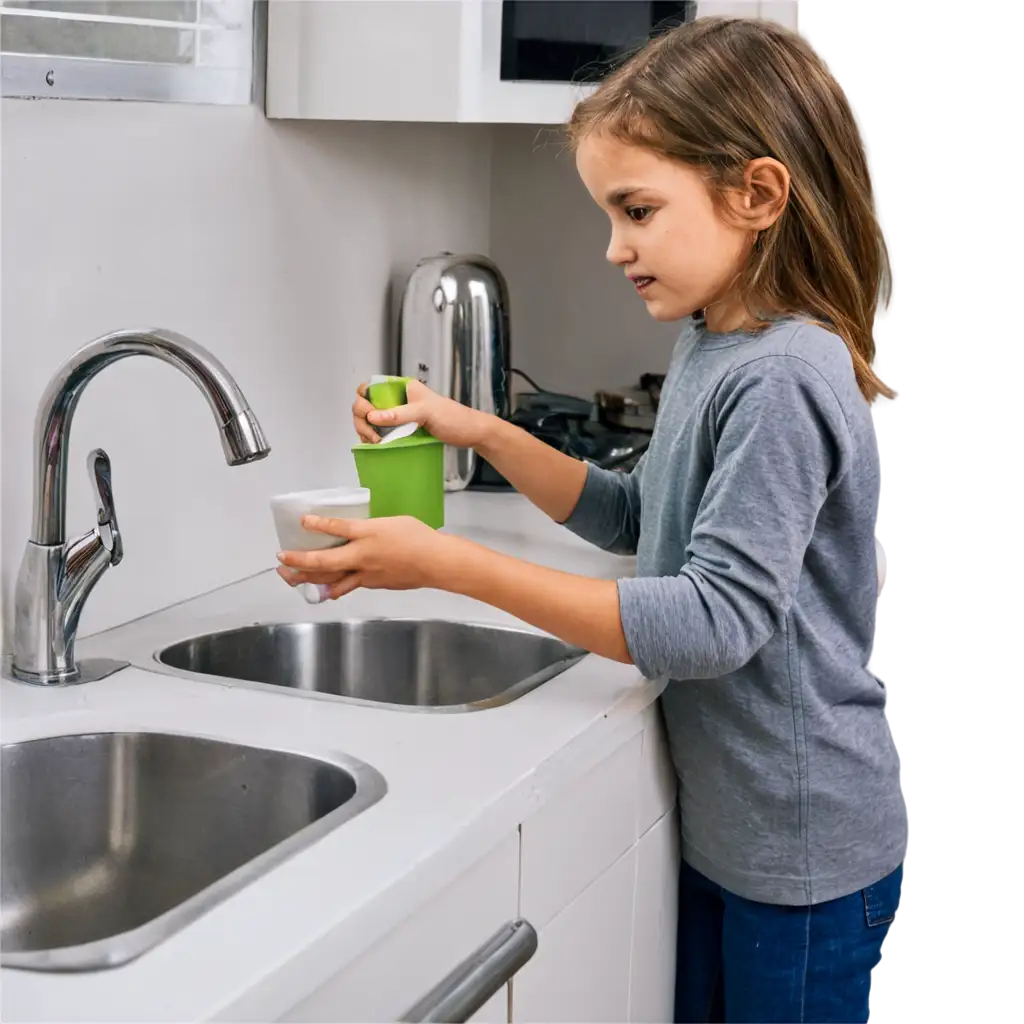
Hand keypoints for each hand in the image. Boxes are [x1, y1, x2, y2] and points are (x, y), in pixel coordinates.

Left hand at [276, 515, 451, 599]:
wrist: (435, 563)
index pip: (337, 527)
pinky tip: (325, 590)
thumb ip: (368, 527)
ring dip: (308, 580)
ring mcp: (366, 574)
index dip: (317, 524)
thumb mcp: (390, 522)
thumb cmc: (417, 537)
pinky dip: (332, 588)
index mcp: (367, 535)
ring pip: (331, 580)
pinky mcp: (373, 585)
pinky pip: (346, 587)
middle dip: (299, 562)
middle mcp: (362, 557)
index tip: (302, 521)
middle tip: (281, 561)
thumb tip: (354, 530)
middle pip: (324, 562)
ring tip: (292, 579)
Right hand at [351, 379, 491, 447]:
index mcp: (402, 388)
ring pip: (370, 420)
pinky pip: (380, 432)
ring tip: (374, 443)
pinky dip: (373, 438)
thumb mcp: (425, 413)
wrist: (470, 434)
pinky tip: (375, 446)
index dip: (364, 400)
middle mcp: (398, 399)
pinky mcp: (402, 430)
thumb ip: (399, 414)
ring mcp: (399, 415)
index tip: (370, 416)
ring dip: (365, 430)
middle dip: (362, 419)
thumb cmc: (453, 418)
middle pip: (366, 404)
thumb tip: (372, 417)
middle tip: (371, 436)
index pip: (371, 387)